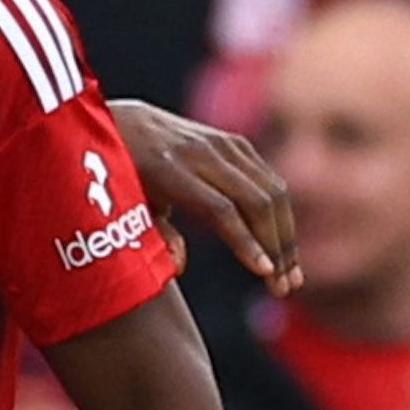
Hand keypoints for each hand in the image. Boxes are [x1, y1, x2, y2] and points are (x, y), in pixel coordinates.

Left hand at [109, 99, 298, 294]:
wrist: (121, 122)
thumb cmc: (119, 175)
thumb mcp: (124, 205)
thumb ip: (153, 235)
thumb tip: (180, 266)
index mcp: (165, 169)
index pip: (219, 208)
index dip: (245, 241)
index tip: (264, 272)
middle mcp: (199, 152)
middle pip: (254, 201)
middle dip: (275, 247)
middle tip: (284, 287)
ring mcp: (221, 143)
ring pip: (272, 191)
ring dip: (286, 236)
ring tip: (290, 277)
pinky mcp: (236, 142)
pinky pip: (270, 181)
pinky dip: (282, 216)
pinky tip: (283, 248)